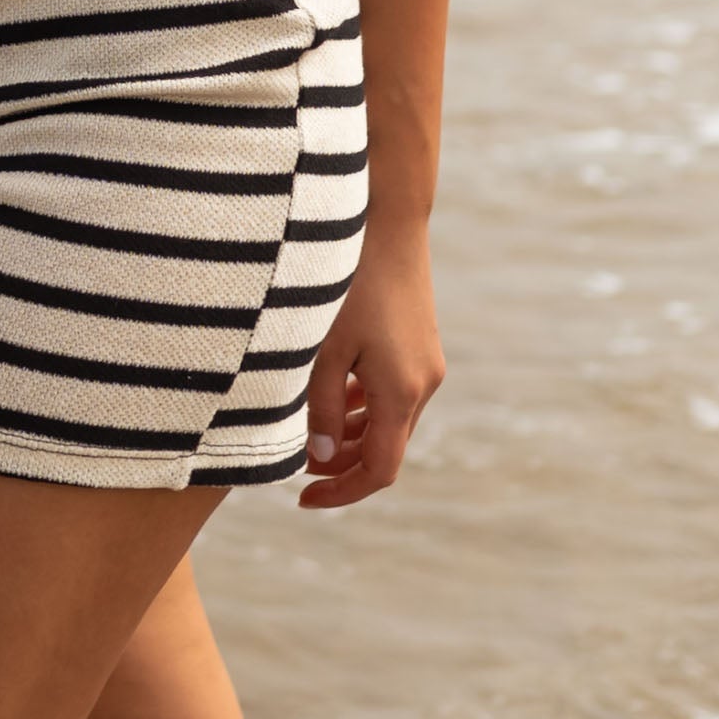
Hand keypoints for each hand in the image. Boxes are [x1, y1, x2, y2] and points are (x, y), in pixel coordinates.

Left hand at [298, 228, 444, 510]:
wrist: (388, 219)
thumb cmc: (349, 281)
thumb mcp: (321, 349)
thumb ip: (316, 409)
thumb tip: (316, 459)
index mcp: (401, 392)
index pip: (379, 470)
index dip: (341, 493)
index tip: (302, 499)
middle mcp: (423, 384)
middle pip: (384, 449)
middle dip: (339, 465)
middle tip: (292, 466)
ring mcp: (426, 364)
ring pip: (387, 421)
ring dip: (348, 436)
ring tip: (303, 433)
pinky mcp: (420, 345)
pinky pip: (391, 393)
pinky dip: (361, 406)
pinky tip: (327, 396)